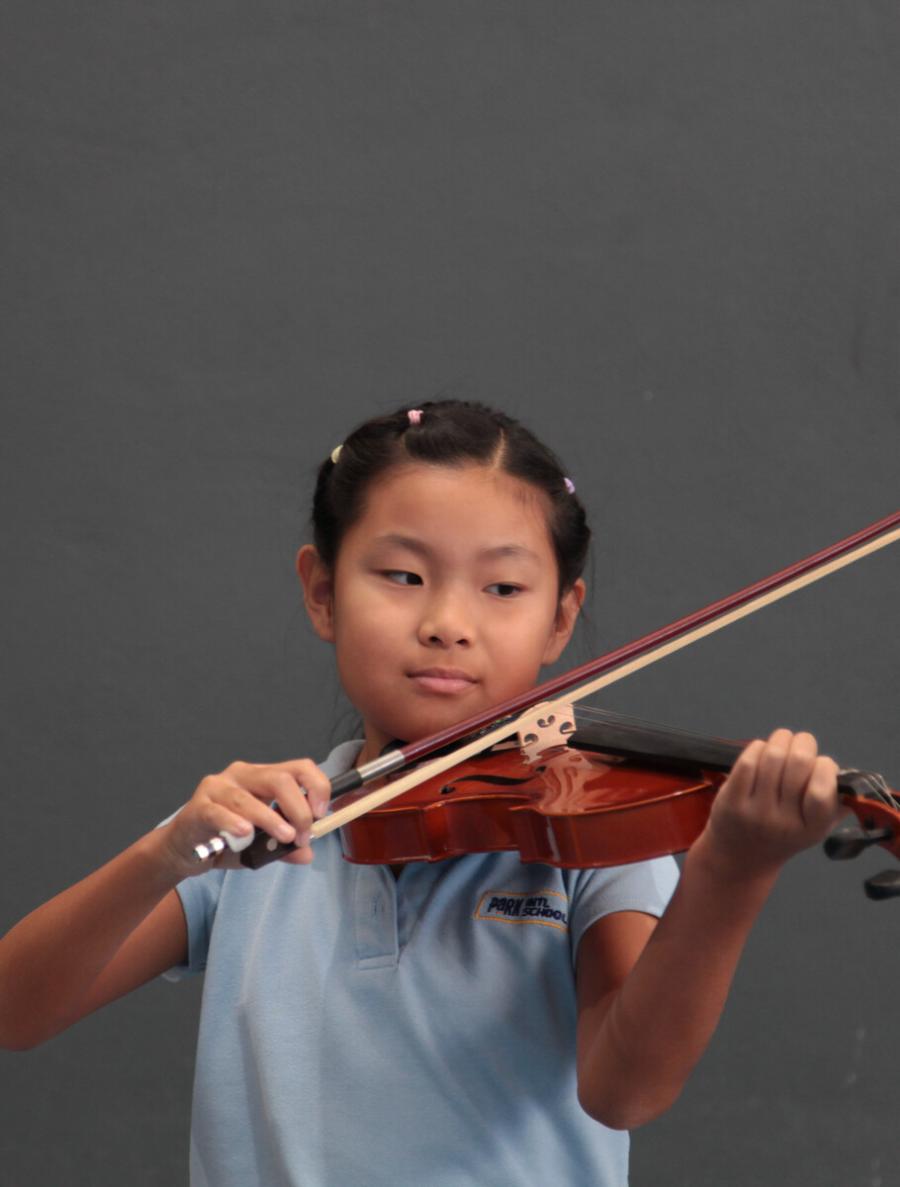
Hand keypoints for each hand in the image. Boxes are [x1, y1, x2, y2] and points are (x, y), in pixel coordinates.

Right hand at [158, 758, 331, 878]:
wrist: (184, 850)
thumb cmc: (225, 839)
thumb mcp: (261, 846)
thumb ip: (283, 847)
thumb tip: (306, 853)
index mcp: (263, 777)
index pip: (298, 768)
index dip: (316, 787)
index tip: (321, 813)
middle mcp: (242, 775)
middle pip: (278, 779)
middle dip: (297, 808)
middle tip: (303, 834)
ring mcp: (217, 788)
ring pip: (248, 798)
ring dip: (270, 819)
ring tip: (285, 837)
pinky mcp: (198, 807)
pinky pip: (218, 812)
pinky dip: (233, 822)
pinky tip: (244, 833)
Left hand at [699, 729, 842, 879]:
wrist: (740, 857)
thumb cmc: (784, 833)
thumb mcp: (815, 827)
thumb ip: (835, 804)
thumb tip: (851, 780)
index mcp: (812, 828)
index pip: (823, 788)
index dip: (824, 766)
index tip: (820, 764)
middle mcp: (784, 822)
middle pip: (798, 763)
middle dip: (803, 742)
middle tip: (802, 742)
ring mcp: (756, 812)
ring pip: (773, 757)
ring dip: (780, 739)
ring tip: (783, 740)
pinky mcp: (731, 801)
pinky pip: (747, 761)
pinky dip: (757, 747)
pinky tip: (761, 750)